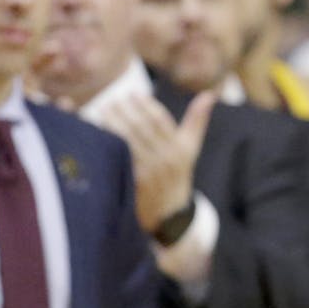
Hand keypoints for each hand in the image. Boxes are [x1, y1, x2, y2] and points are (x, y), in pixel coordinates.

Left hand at [100, 92, 215, 233]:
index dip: (146, 105)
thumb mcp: (191, 148)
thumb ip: (198, 120)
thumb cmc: (178, 173)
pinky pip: (120, 156)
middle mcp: (166, 159)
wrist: (169, 213)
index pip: (161, 119)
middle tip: (113, 100)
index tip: (132, 95)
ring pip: (128, 140)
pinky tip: (99, 133)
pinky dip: (109, 142)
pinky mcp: (134, 182)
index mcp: (181, 148)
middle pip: (142, 128)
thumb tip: (209, 94)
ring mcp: (150, 171)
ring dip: (114, 122)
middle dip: (126, 111)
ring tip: (104, 110)